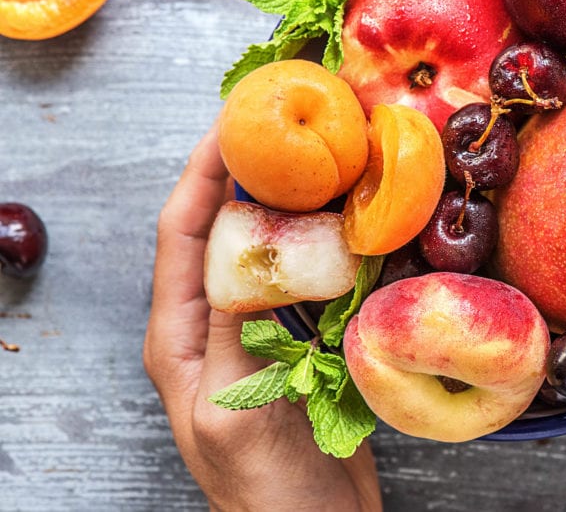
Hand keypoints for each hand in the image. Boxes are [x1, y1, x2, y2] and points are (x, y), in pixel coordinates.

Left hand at [143, 127, 380, 511]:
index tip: (235, 119)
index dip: (205, 171)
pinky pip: (309, 279)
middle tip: (288, 123)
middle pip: (224, 227)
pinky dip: (328, 244)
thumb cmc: (266, 495)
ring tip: (324, 156)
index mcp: (181, 337)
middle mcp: (214, 324)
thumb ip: (236, 335)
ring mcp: (259, 332)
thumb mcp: (238, 415)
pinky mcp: (301, 343)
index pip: (183, 233)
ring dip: (293, 202)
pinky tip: (354, 222)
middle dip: (249, 172)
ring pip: (270, 248)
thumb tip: (246, 253)